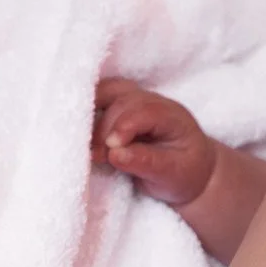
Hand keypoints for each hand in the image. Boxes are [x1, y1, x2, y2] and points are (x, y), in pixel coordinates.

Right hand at [93, 79, 215, 208]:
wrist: (188, 171)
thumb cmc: (183, 173)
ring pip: (108, 92)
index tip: (110, 150)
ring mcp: (136, 100)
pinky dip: (88, 107)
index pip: (145, 111)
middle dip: (105, 129)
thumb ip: (146, 163)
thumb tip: (115, 154)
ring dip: (91, 115)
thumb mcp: (173, 174)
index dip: (123, 127)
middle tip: (97, 156)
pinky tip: (77, 126)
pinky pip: (100, 96)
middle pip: (122, 103)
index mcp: (172, 116)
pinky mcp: (121, 106)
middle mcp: (154, 102)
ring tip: (86, 145)